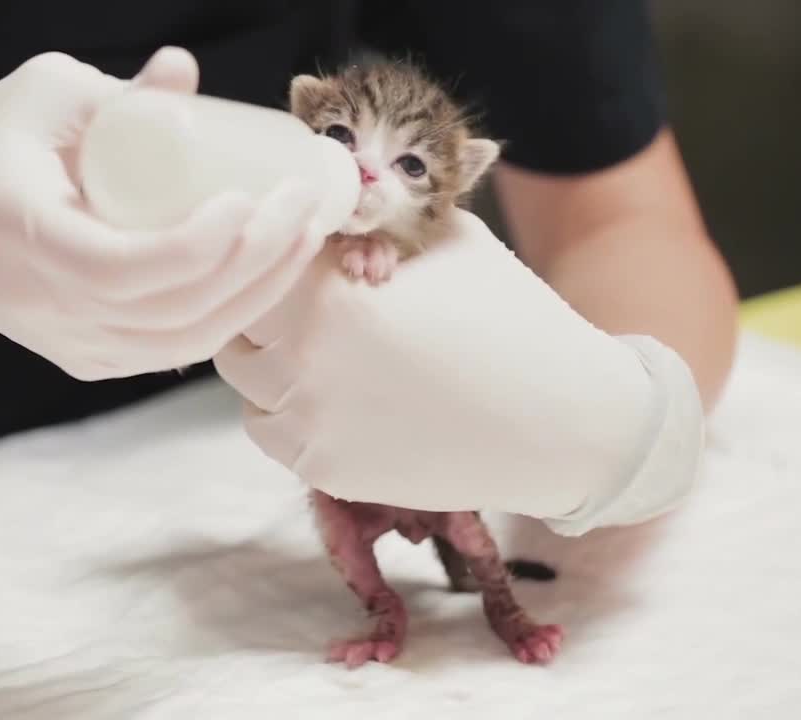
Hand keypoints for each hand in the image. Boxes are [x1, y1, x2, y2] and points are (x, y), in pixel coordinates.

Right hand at [0, 47, 330, 379]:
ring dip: (257, 295)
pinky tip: (268, 275)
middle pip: (174, 312)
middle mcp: (47, 306)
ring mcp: (69, 342)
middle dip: (257, 264)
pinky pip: (171, 350)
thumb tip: (187, 72)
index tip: (252, 199)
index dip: (201, 246)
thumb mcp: (40, 96)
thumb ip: (118, 92)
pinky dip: (229, 317)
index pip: (126, 267)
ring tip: (302, 239)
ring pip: (183, 342)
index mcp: (26, 237)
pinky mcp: (88, 358)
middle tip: (306, 209)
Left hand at [214, 207, 705, 536]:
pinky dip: (292, 412)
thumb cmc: (510, 317)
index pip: (256, 261)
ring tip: (326, 348)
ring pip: (246, 382)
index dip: (274, 251)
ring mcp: (311, 424)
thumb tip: (325, 198)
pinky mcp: (326, 470)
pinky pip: (274, 432)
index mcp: (327, 296)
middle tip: (304, 300)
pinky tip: (342, 394)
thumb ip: (374, 217)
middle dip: (265, 304)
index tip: (299, 252)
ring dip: (270, 360)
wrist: (563, 422)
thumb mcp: (446, 240)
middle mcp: (304, 363)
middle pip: (238, 320)